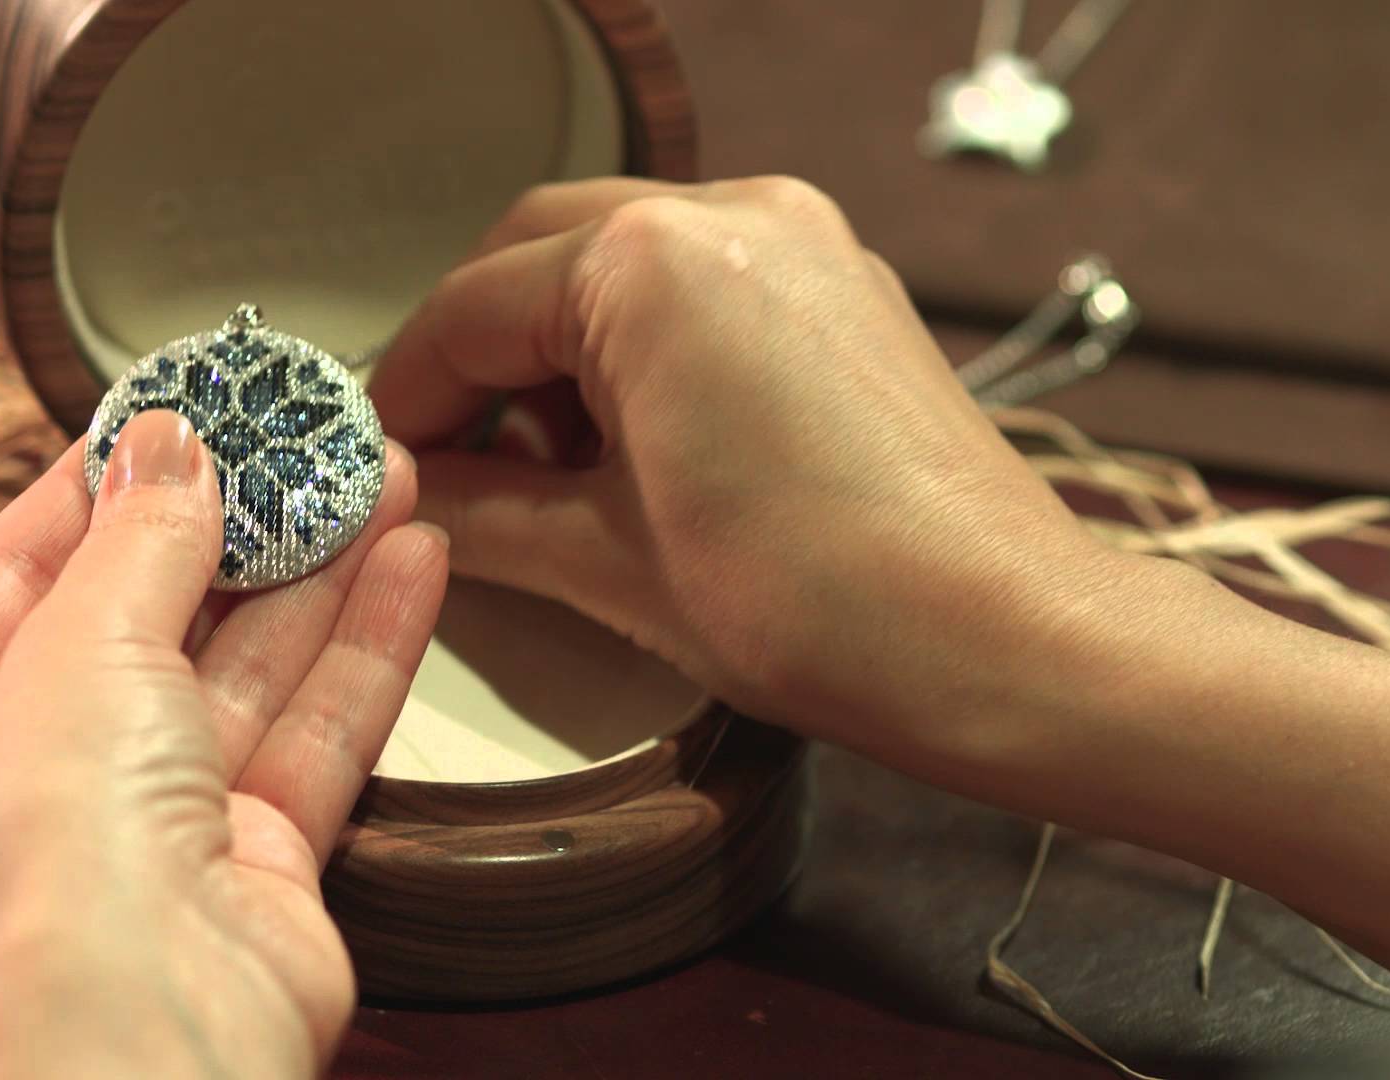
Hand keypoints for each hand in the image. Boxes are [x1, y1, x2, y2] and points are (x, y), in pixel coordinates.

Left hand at [0, 411, 447, 1077]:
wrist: (157, 1029)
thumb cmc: (55, 867)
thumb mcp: (81, 645)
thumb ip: (139, 536)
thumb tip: (167, 441)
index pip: (16, 566)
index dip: (104, 482)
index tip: (181, 410)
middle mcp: (32, 777)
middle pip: (149, 613)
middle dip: (240, 523)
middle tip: (305, 440)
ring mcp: (146, 820)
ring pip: (247, 667)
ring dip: (321, 571)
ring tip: (383, 478)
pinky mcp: (250, 856)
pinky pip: (311, 728)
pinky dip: (363, 647)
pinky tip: (412, 564)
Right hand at [374, 176, 1389, 973]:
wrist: (1008, 640)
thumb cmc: (828, 605)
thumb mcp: (608, 562)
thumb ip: (481, 508)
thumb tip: (411, 494)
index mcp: (650, 265)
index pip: (468, 312)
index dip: (406, 399)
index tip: (381, 467)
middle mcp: (731, 215)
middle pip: (536, 254)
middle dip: (479, 354)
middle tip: (449, 461)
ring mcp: (802, 240)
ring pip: (621, 256)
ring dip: (560, 341)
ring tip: (549, 466)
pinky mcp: (847, 284)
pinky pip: (705, 279)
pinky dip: (644, 339)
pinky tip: (638, 441)